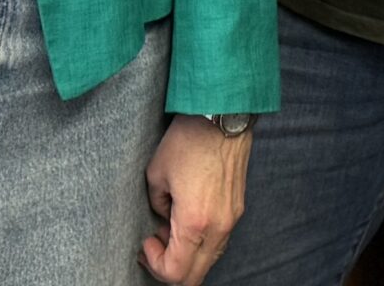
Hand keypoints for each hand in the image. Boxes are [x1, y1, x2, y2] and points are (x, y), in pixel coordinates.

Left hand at [142, 114, 250, 284]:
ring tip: (170, 230)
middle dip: (170, 269)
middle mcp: (218, 227)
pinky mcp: (237, 208)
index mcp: (194, 222)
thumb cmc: (188, 140)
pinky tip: (188, 221)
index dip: (155, 265)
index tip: (146, 243)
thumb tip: (164, 216)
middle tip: (155, 247)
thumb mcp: (156, 174)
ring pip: (209, 260)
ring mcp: (231, 218)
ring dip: (187, 256)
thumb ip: (157, 205)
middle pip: (195, 276)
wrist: (222, 115)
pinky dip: (201, 242)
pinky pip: (219, 241)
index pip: (175, 272)